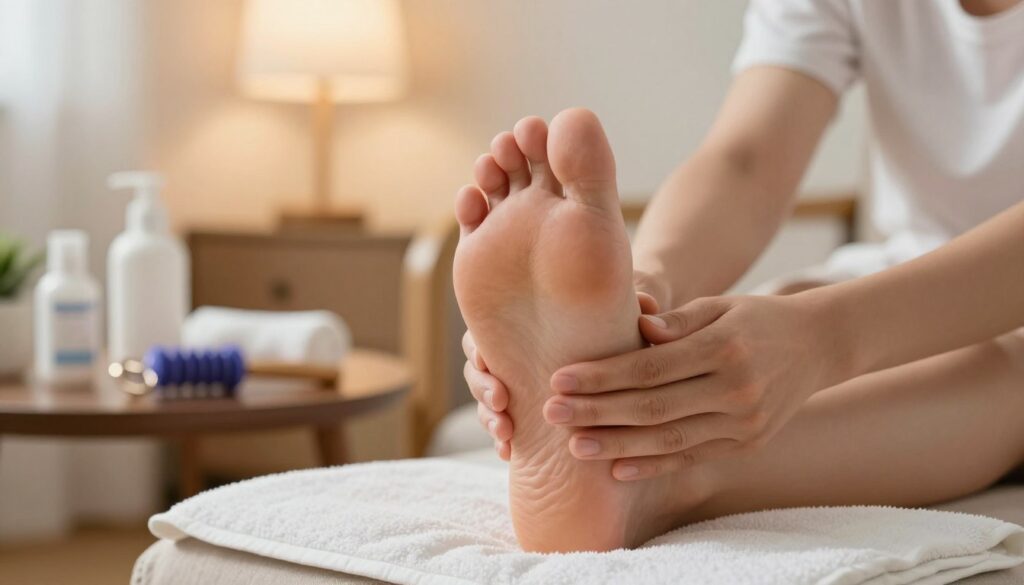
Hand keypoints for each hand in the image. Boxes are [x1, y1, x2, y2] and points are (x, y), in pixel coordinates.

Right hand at [463, 271, 667, 459]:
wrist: (625, 360)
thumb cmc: (621, 323)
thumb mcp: (629, 313)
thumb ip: (634, 306)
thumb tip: (648, 307)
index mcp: (522, 325)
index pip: (481, 332)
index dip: (478, 347)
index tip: (487, 359)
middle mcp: (513, 357)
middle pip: (478, 370)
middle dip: (483, 388)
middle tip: (501, 401)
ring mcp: (516, 389)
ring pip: (488, 404)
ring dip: (490, 419)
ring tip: (506, 434)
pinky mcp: (526, 419)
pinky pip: (505, 432)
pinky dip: (504, 441)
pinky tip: (511, 453)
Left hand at [544, 293, 841, 479]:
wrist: (819, 345)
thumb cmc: (756, 318)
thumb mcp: (720, 305)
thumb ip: (677, 320)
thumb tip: (638, 329)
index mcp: (724, 347)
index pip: (650, 367)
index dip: (602, 376)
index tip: (560, 378)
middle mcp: (736, 389)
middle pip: (653, 407)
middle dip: (597, 413)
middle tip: (552, 413)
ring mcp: (744, 422)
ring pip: (669, 440)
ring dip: (617, 446)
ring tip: (574, 446)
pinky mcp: (747, 443)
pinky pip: (692, 457)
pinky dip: (653, 466)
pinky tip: (617, 468)